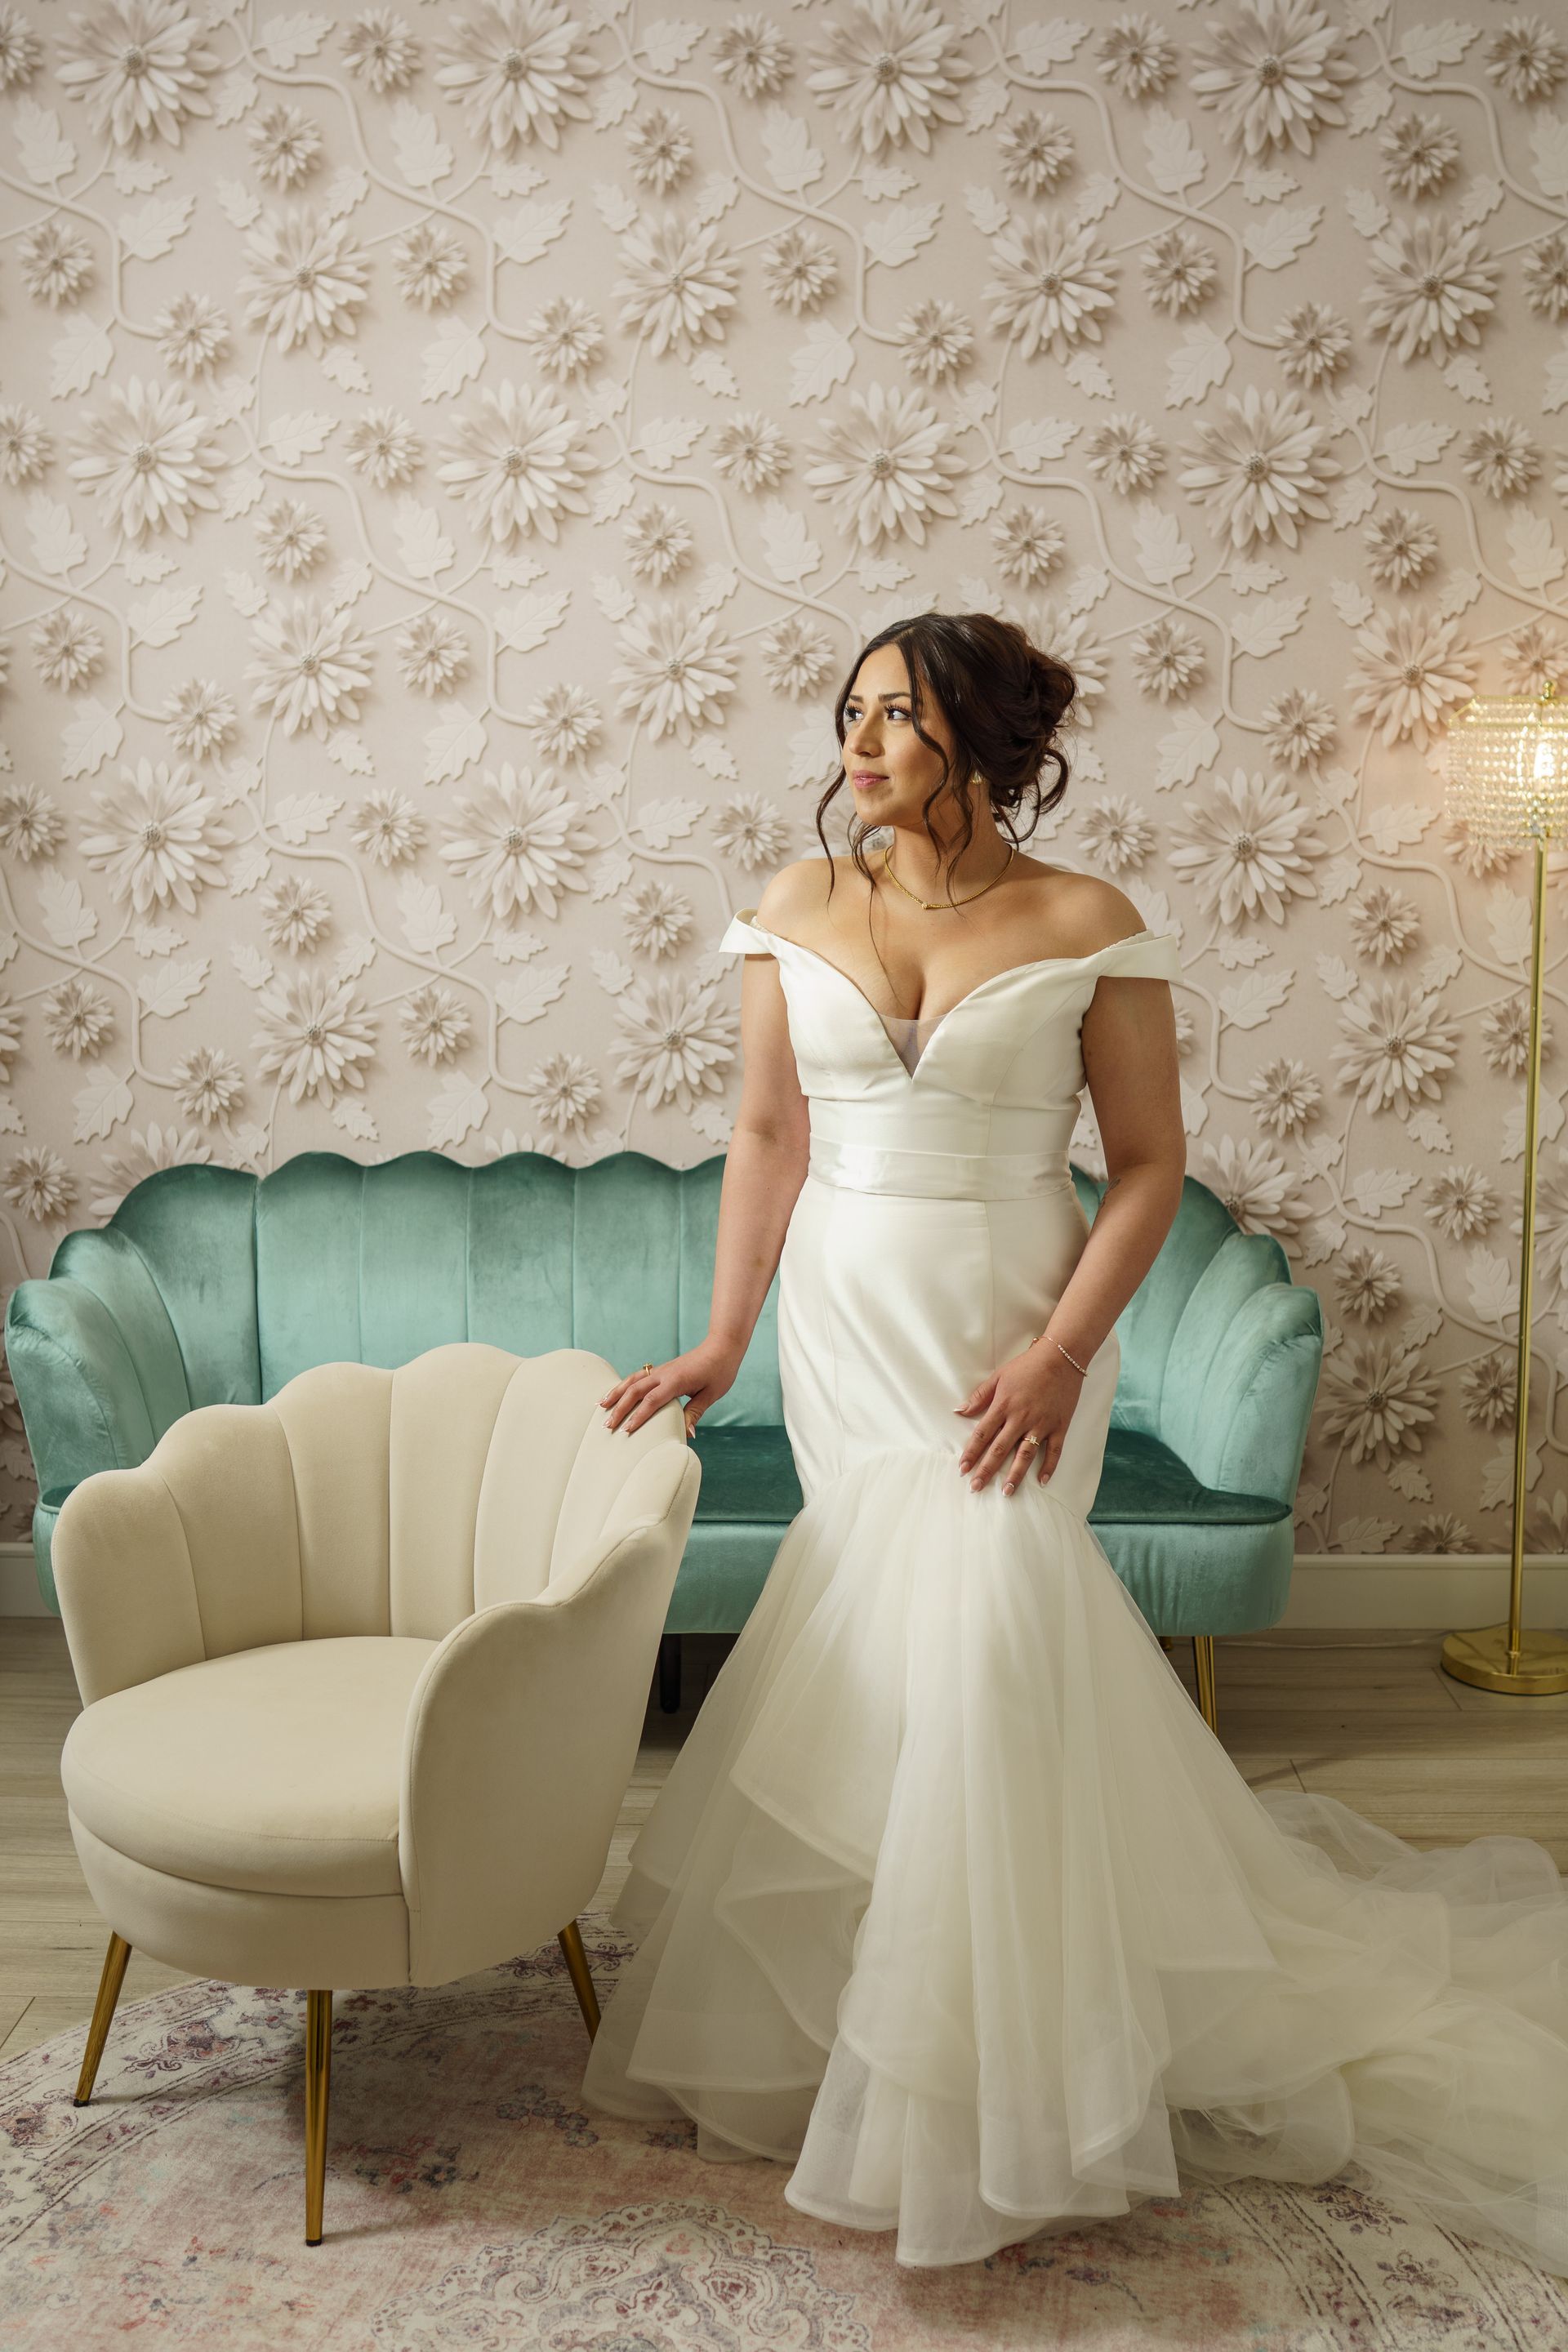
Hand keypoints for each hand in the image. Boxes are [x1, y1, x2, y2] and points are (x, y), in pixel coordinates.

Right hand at [599, 1335, 742, 1439]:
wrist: (722, 1346)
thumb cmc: (720, 1371)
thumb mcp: (711, 1394)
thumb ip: (695, 1412)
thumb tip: (687, 1434)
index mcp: (676, 1381)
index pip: (652, 1400)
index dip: (638, 1416)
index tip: (626, 1430)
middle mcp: (664, 1373)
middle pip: (635, 1391)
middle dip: (619, 1408)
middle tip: (606, 1425)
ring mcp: (661, 1370)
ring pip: (631, 1381)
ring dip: (615, 1393)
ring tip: (600, 1406)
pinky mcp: (661, 1369)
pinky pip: (637, 1377)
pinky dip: (623, 1385)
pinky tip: (615, 1393)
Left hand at [954, 1338, 1086, 1496]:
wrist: (1061, 1357)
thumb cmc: (1027, 1365)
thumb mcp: (999, 1376)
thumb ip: (980, 1396)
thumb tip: (959, 1410)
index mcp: (1004, 1406)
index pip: (982, 1434)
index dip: (971, 1453)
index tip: (962, 1469)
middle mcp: (1021, 1418)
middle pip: (999, 1449)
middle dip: (986, 1470)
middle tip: (975, 1487)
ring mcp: (1041, 1424)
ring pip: (1025, 1455)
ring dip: (1015, 1475)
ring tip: (1006, 1492)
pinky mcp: (1059, 1427)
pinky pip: (1054, 1451)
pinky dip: (1048, 1467)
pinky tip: (1041, 1481)